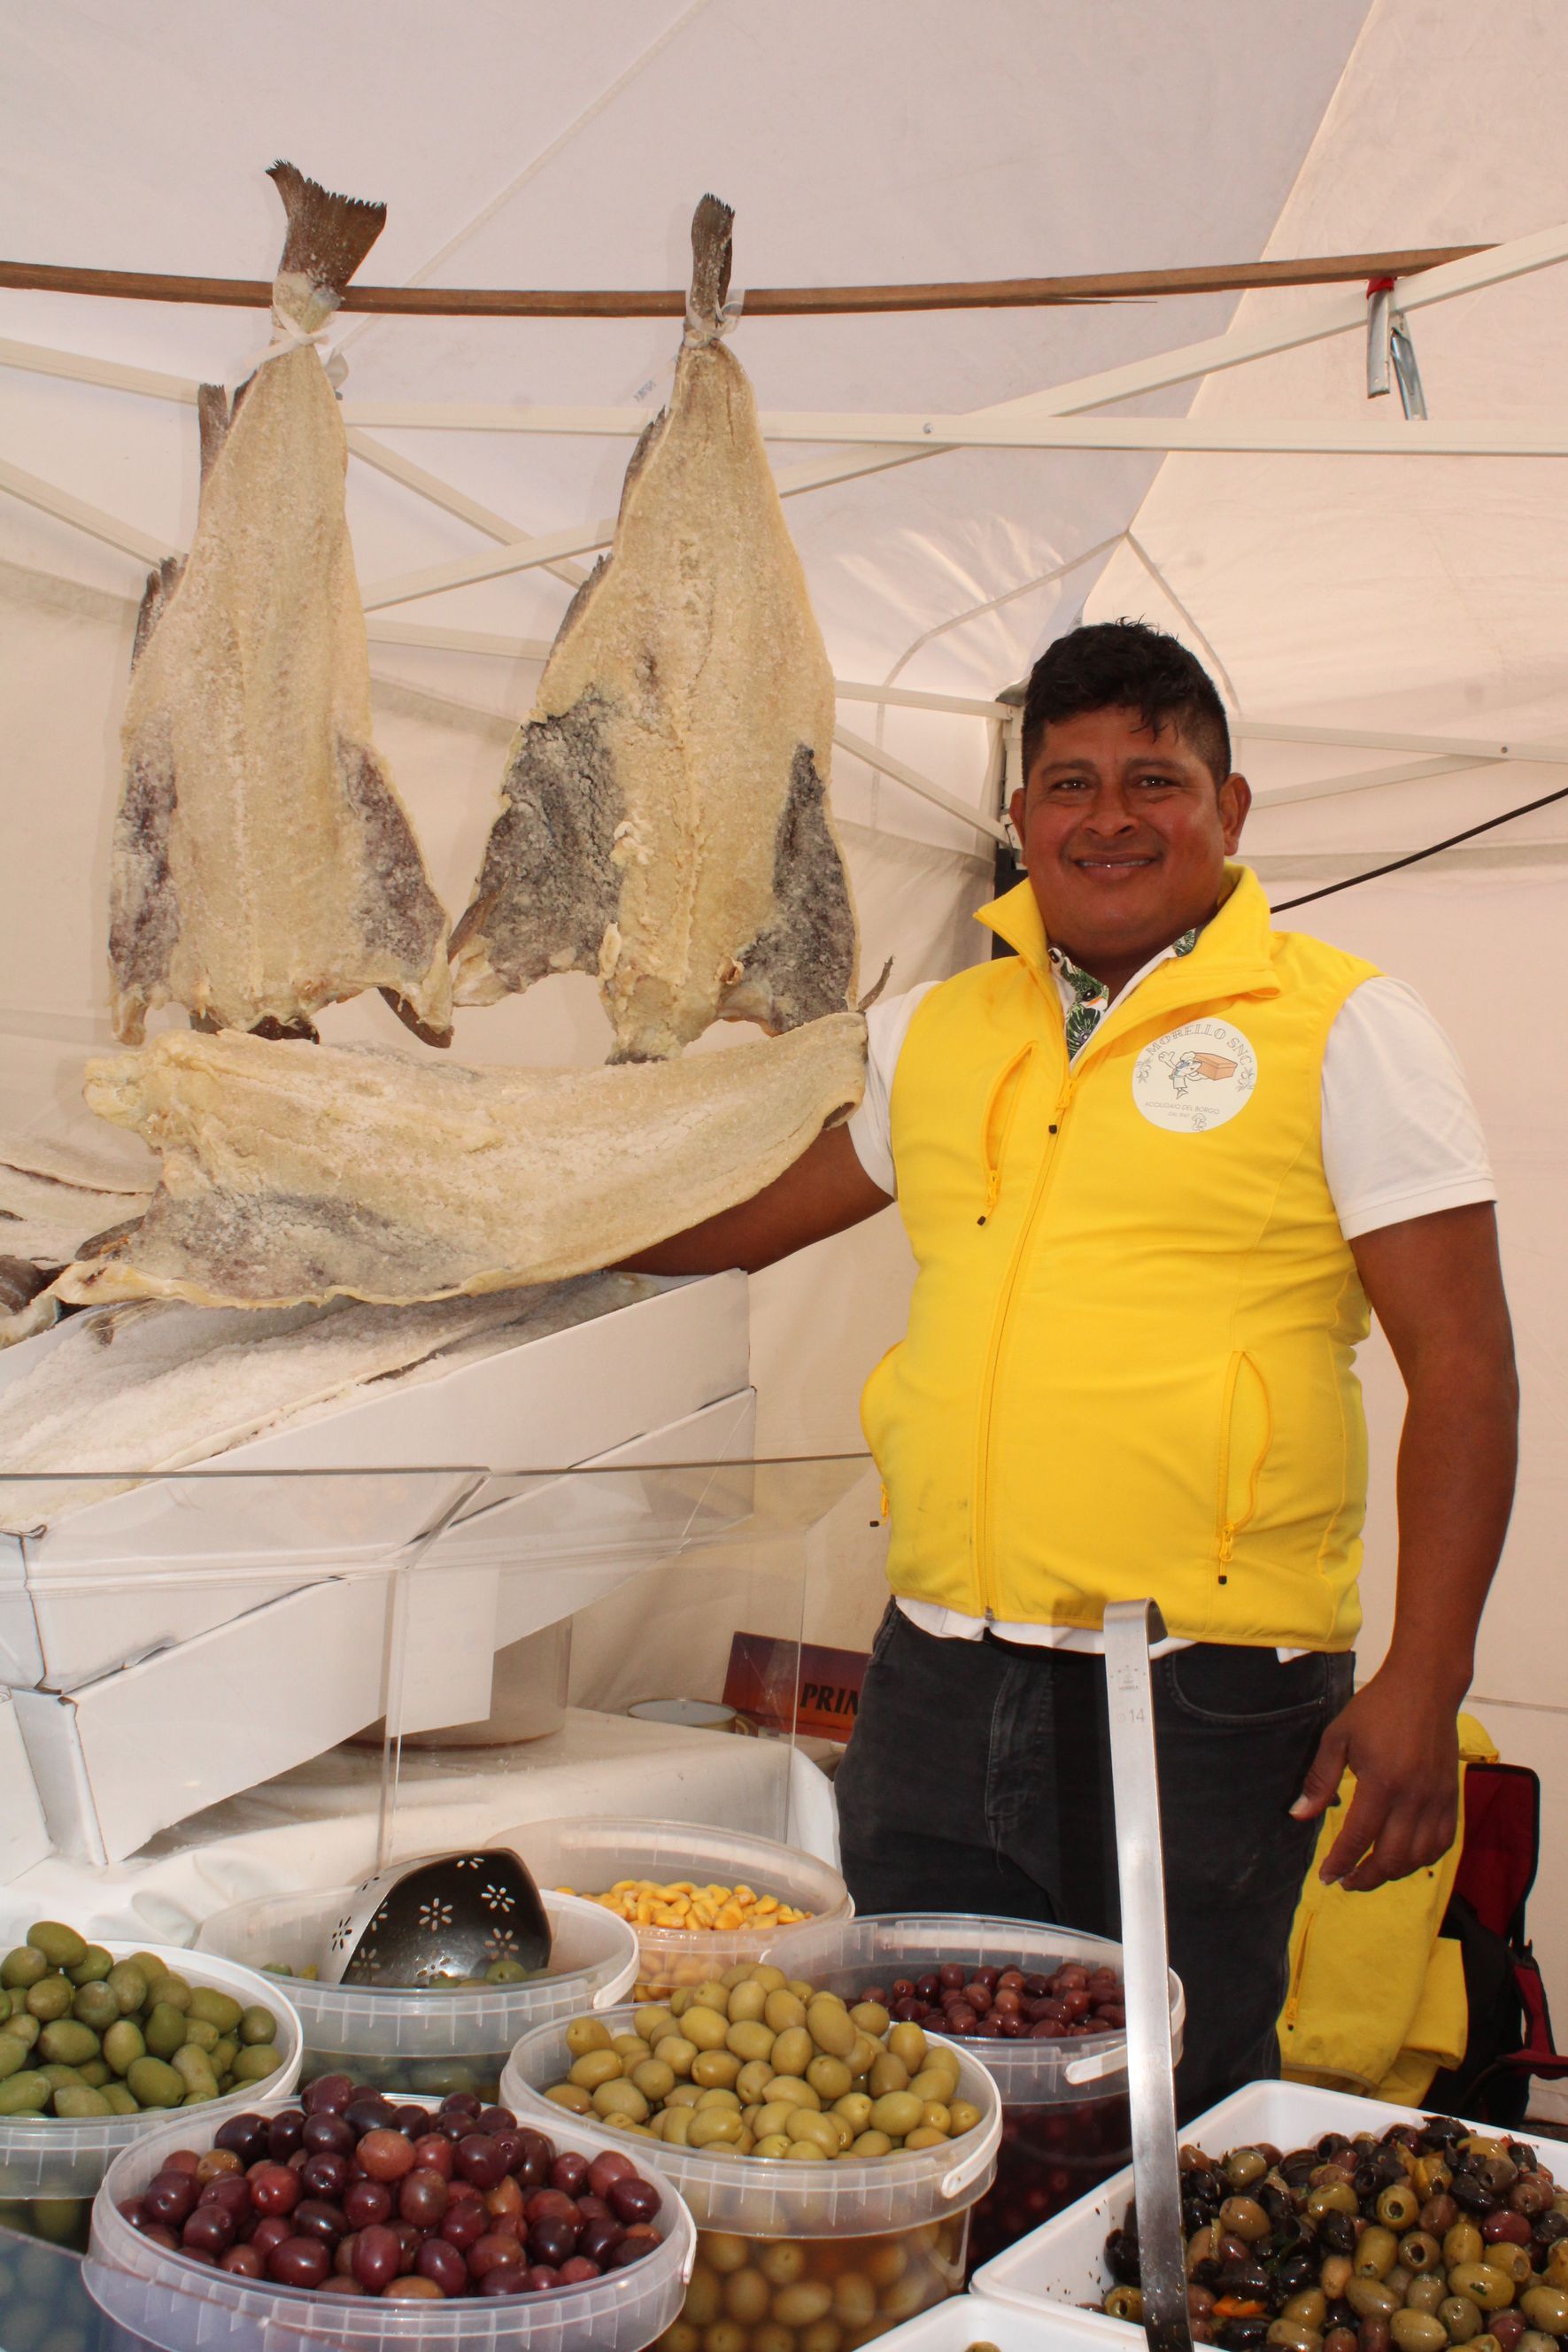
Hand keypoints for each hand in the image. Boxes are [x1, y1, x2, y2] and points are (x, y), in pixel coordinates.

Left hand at [1288, 1667, 1461, 1892]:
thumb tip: (1298, 1815)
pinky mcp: (1452, 1797)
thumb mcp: (1338, 1737)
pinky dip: (1423, 1858)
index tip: (1328, 1877)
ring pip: (1418, 1857)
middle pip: (1391, 1858)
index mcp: (1381, 1782)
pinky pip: (1442, 1842)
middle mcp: (1413, 1797)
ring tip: (1371, 1871)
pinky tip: (1406, 1857)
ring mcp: (1437, 1799)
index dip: (1341, 1862)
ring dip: (1393, 1872)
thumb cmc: (1376, 1709)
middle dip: (1366, 1878)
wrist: (1425, 1687)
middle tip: (1347, 1881)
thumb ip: (1319, 1779)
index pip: (1359, 1838)